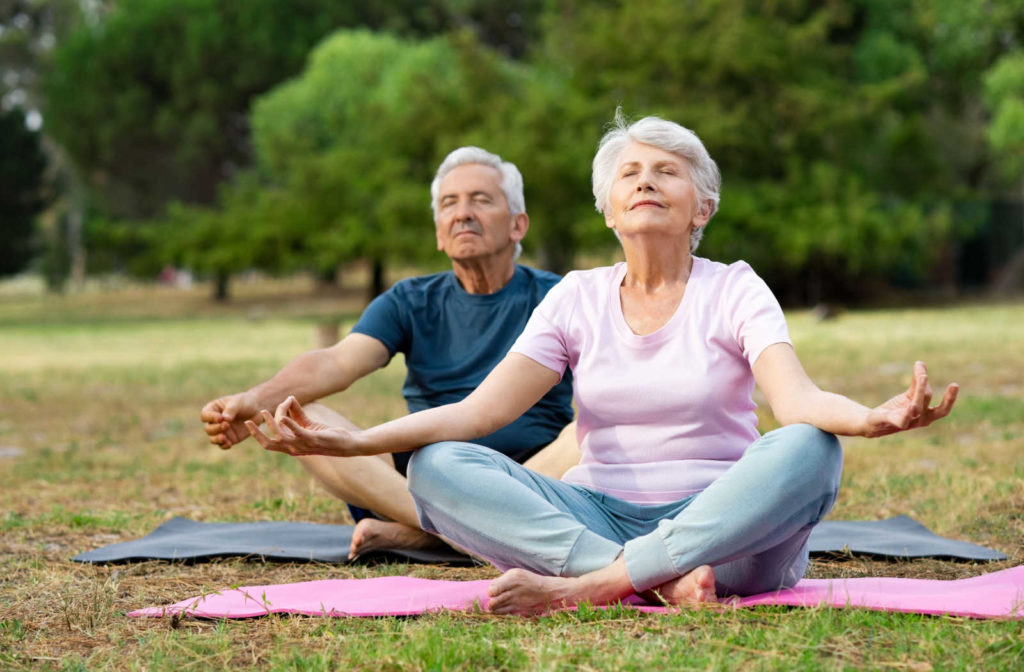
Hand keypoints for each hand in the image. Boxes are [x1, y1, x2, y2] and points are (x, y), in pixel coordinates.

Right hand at [200, 392, 259, 448]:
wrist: (257, 410)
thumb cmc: (245, 402)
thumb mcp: (238, 403)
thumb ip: (231, 410)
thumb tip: (224, 419)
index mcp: (213, 409)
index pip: (205, 415)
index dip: (210, 417)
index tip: (220, 418)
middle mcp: (214, 422)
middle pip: (208, 429)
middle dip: (216, 428)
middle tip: (227, 425)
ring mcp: (221, 431)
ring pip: (213, 438)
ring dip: (217, 439)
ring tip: (224, 438)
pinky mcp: (229, 439)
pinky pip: (222, 445)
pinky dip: (224, 445)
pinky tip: (229, 444)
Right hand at [245, 396, 360, 456]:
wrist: (346, 443)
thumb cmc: (326, 435)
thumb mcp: (308, 424)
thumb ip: (297, 413)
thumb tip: (288, 398)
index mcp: (291, 447)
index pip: (269, 443)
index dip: (258, 434)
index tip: (251, 421)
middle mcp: (294, 449)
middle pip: (269, 444)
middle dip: (256, 434)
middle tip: (247, 422)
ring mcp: (302, 446)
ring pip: (280, 436)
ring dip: (271, 423)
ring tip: (265, 412)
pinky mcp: (313, 439)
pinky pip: (298, 432)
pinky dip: (289, 424)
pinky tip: (283, 416)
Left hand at [862, 361, 957, 437]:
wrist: (875, 422)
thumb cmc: (896, 409)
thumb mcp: (909, 395)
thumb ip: (916, 381)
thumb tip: (920, 363)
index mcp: (927, 414)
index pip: (943, 409)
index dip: (950, 398)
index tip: (955, 384)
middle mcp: (919, 420)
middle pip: (930, 405)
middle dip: (941, 395)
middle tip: (949, 383)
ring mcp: (907, 422)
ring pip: (916, 407)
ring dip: (919, 392)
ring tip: (922, 377)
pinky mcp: (892, 422)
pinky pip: (901, 419)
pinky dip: (905, 414)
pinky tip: (909, 406)